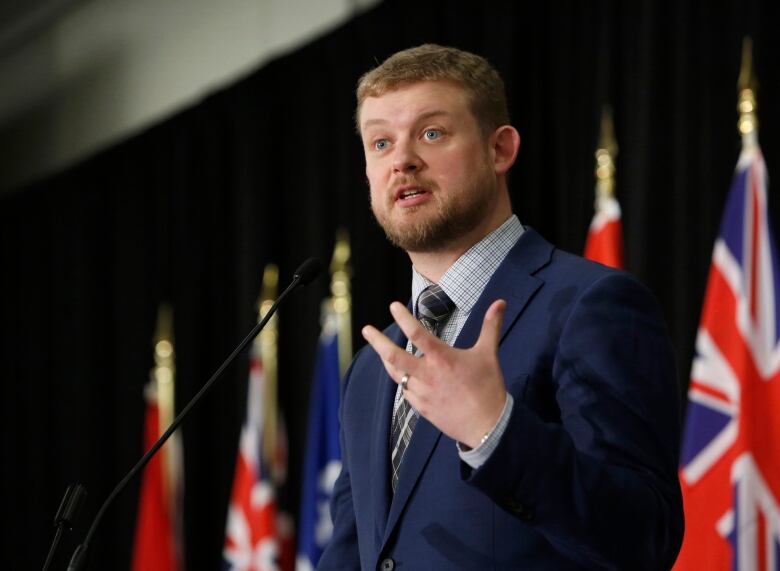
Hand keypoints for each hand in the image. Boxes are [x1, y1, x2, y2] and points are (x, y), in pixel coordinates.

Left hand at [361, 299, 507, 447]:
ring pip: (397, 374)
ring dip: (388, 361)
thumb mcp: (489, 354)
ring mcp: (421, 393)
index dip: (402, 318)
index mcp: (442, 358)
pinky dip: (403, 381)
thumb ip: (491, 326)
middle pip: (393, 356)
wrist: (487, 426)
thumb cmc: (489, 388)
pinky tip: (404, 376)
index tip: (393, 306)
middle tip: (366, 330)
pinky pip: (406, 391)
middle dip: (377, 342)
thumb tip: (500, 302)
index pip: (416, 333)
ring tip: (381, 350)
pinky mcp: (421, 408)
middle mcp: (427, 374)